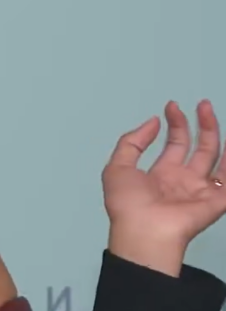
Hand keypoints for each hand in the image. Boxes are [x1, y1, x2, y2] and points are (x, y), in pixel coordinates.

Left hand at [102, 100, 225, 275]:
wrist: (144, 230)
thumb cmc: (127, 202)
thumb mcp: (117, 167)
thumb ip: (132, 143)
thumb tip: (153, 121)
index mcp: (161, 173)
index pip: (174, 144)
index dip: (175, 124)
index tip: (172, 106)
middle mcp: (183, 180)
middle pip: (198, 147)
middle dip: (200, 124)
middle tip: (202, 104)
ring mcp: (201, 189)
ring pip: (215, 157)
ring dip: (215, 134)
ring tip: (211, 111)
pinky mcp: (216, 201)